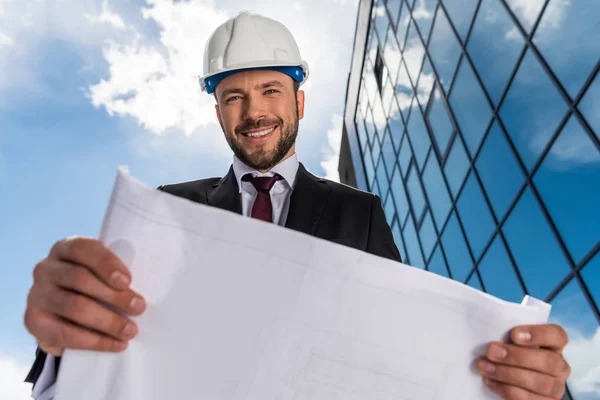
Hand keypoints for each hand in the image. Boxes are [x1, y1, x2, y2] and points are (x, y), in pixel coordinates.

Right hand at [24, 237, 145, 355]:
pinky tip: (115, 344)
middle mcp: (46, 268)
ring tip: (130, 330)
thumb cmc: (95, 284)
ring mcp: (36, 294)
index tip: (128, 281)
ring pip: (74, 307)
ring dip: (107, 321)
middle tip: (139, 308)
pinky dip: (94, 341)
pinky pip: (64, 333)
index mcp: (65, 248)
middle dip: (114, 296)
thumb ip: (117, 273)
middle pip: (80, 279)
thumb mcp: (103, 272)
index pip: (83, 249)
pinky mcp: (33, 321)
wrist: (64, 313)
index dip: (106, 264)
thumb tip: (147, 286)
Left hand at [477, 324, 570, 398]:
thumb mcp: (511, 343)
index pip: (557, 335)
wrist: (509, 382)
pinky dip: (505, 389)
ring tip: (484, 366)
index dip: (539, 334)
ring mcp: (556, 388)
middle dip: (517, 356)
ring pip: (540, 383)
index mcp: (554, 346)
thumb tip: (491, 331)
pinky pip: (527, 398)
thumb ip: (508, 337)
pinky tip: (489, 381)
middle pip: (549, 361)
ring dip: (507, 374)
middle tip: (491, 351)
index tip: (514, 334)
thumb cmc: (509, 355)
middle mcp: (560, 367)